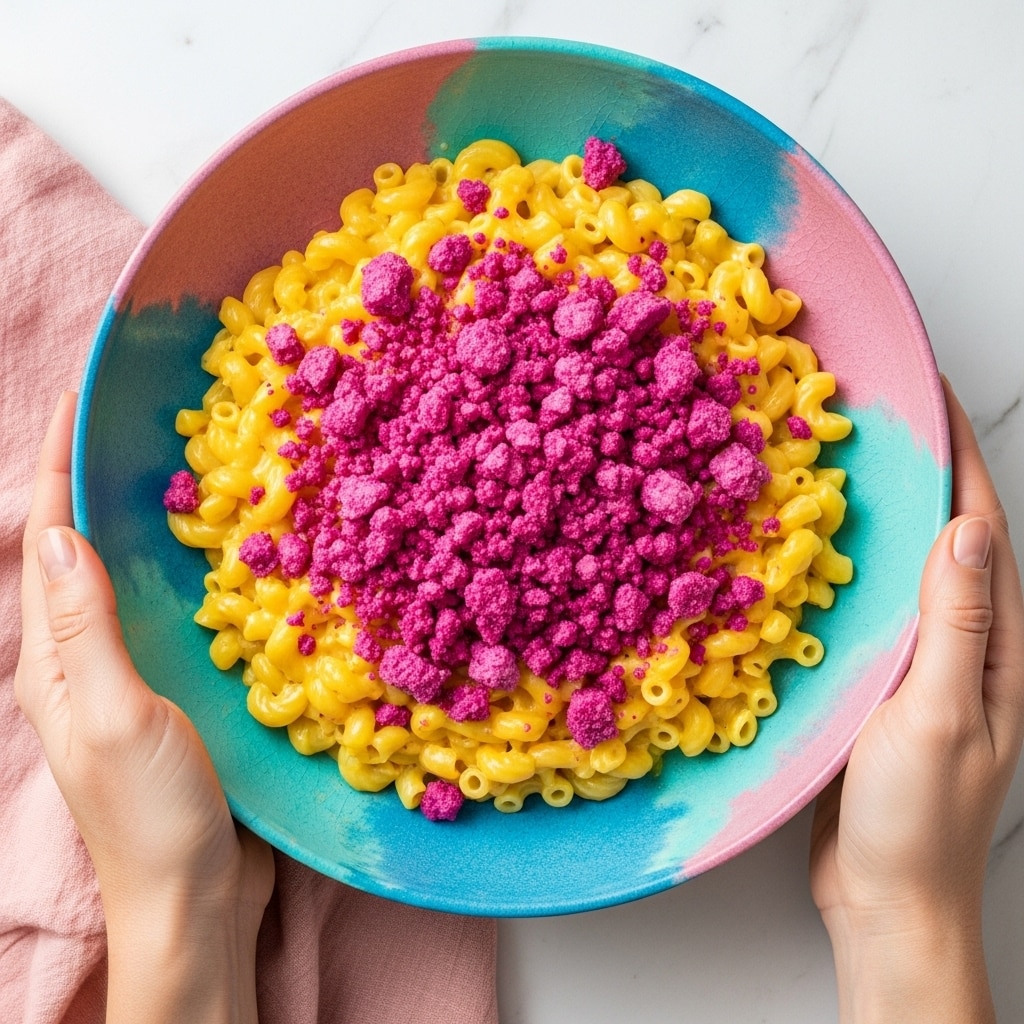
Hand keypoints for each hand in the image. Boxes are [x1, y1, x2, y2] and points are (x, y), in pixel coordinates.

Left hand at [15, 391, 274, 1022]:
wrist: (194, 898)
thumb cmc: (150, 816)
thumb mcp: (113, 717)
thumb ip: (86, 629)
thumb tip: (53, 533)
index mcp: (56, 656)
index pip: (48, 537)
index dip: (57, 463)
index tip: (81, 395)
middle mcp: (89, 654)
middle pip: (86, 545)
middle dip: (103, 476)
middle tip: (146, 416)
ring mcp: (136, 672)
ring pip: (137, 574)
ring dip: (153, 517)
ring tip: (192, 463)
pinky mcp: (181, 690)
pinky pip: (180, 611)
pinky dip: (196, 568)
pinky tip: (235, 551)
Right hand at [809, 380, 1023, 1022]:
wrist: (886, 900)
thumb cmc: (916, 819)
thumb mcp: (939, 715)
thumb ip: (956, 622)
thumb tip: (969, 525)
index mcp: (996, 646)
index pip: (983, 528)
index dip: (957, 454)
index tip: (927, 392)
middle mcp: (966, 645)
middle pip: (948, 536)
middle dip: (921, 468)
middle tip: (875, 412)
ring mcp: (922, 664)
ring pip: (904, 569)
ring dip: (881, 514)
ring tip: (840, 463)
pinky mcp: (880, 684)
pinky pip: (870, 609)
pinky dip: (847, 568)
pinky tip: (810, 553)